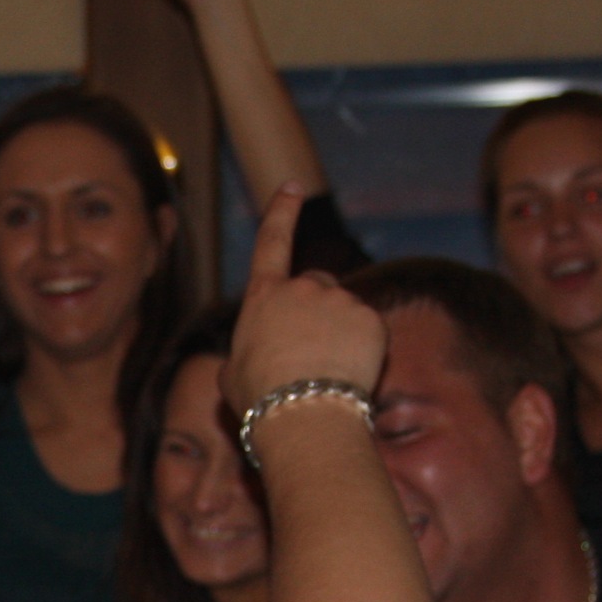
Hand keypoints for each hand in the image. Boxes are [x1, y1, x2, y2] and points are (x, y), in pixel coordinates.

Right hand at [223, 186, 385, 417]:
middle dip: (317, 309)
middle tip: (310, 352)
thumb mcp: (231, 374)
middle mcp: (302, 288)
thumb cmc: (260, 401)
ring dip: (340, 333)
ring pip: (344, 310)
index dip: (282, 212)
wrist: (303, 415)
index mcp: (263, 296)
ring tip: (327, 373)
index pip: (272, 242)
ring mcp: (339, 300)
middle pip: (316, 285)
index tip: (293, 186)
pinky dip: (364, 349)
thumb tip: (250, 359)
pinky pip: (370, 329)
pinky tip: (348, 374)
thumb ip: (244, 352)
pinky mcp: (370, 319)